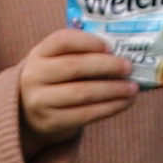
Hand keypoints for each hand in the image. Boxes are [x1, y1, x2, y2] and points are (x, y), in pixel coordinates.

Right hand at [14, 26, 138, 156]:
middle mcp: (34, 75)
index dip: (89, 41)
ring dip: (113, 90)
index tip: (111, 47)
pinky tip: (125, 103)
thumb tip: (123, 54)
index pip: (63, 40)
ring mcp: (39, 100)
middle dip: (107, 66)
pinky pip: (85, 114)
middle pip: (74, 66)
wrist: (29, 114)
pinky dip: (110, 108)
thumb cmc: (56, 81)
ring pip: (82, 93)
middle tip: (129, 67)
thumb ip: (83, 54)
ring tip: (133, 88)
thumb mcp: (58, 62)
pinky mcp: (50, 122)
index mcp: (39, 53)